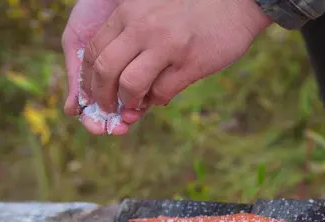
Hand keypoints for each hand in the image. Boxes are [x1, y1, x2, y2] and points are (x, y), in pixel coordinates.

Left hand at [63, 0, 271, 135]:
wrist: (235, 2)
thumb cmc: (192, 8)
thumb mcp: (152, 9)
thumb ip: (132, 32)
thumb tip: (114, 71)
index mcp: (129, 13)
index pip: (94, 50)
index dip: (89, 77)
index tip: (94, 91)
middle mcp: (143, 27)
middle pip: (106, 70)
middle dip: (102, 96)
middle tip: (108, 108)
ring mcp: (167, 46)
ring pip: (130, 84)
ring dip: (129, 102)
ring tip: (134, 107)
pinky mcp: (190, 63)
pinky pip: (162, 92)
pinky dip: (157, 100)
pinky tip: (161, 96)